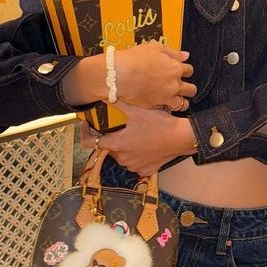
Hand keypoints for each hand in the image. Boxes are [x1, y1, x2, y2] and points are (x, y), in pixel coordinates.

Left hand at [81, 101, 197, 176]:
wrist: (180, 138)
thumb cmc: (158, 124)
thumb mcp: (136, 111)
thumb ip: (117, 104)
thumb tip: (103, 96)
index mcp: (117, 144)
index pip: (91, 143)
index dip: (86, 134)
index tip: (88, 126)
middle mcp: (122, 158)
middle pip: (109, 148)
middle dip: (112, 137)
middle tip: (121, 126)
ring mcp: (134, 166)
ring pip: (123, 156)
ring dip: (125, 146)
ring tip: (136, 134)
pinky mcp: (145, 170)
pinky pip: (136, 162)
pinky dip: (138, 155)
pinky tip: (146, 144)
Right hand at [115, 41, 195, 110]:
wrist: (120, 74)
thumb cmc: (136, 58)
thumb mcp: (155, 48)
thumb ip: (173, 52)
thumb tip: (186, 55)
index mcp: (175, 68)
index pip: (189, 70)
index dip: (185, 70)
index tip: (180, 71)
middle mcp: (174, 84)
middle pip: (191, 89)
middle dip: (188, 88)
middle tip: (182, 87)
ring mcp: (166, 96)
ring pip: (183, 103)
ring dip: (182, 101)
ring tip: (176, 99)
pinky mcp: (156, 105)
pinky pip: (168, 109)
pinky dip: (168, 107)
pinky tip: (163, 102)